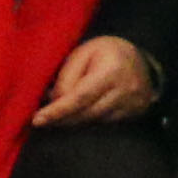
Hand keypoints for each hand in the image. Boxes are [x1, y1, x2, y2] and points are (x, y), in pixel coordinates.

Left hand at [32, 35, 154, 125]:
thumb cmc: (106, 52)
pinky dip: (87, 120)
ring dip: (72, 120)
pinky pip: (102, 124)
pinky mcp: (132, 115)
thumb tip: (54, 101)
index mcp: (111, 70)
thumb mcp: (84, 53)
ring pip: (92, 122)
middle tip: (42, 118)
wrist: (140, 60)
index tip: (37, 120)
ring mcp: (131, 105)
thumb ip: (67, 76)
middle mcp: (124, 90)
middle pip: (85, 114)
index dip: (58, 110)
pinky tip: (80, 112)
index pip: (80, 96)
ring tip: (60, 112)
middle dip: (60, 118)